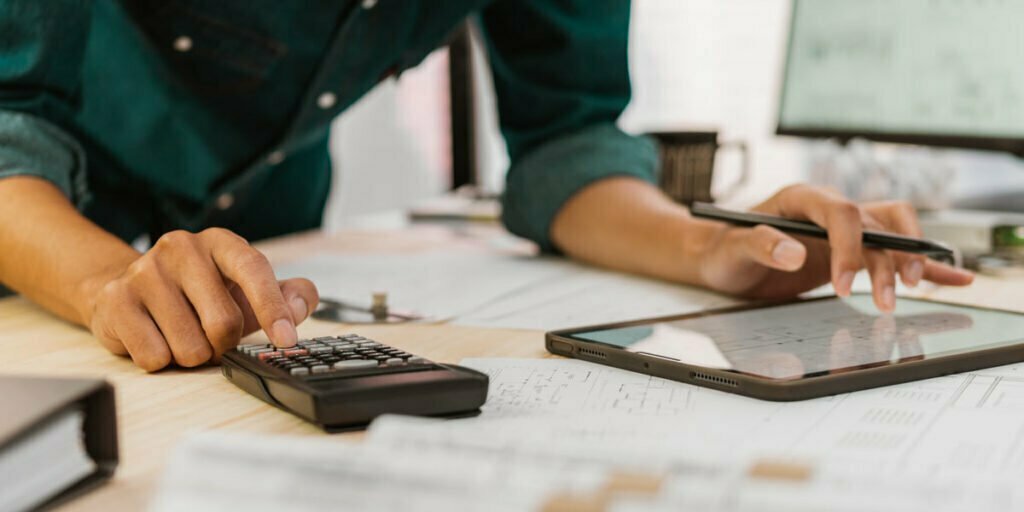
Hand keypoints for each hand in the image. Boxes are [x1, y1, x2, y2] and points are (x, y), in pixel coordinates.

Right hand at [83, 228, 317, 370]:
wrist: (131, 292)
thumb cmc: (201, 295)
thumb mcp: (248, 292)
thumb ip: (288, 296)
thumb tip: (299, 306)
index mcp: (221, 242)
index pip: (254, 270)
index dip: (273, 308)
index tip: (287, 340)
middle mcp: (182, 247)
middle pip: (223, 322)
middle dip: (225, 345)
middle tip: (215, 339)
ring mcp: (145, 271)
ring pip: (189, 347)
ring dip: (192, 356)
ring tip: (181, 335)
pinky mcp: (116, 300)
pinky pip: (154, 356)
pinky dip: (161, 360)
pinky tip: (154, 337)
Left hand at [696, 185, 973, 310]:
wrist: (721, 255)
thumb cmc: (723, 246)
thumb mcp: (731, 247)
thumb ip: (759, 245)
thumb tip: (792, 251)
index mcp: (801, 199)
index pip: (840, 213)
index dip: (848, 248)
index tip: (843, 286)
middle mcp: (828, 209)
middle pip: (874, 224)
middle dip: (889, 257)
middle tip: (889, 296)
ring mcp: (843, 230)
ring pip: (893, 233)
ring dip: (909, 259)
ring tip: (915, 289)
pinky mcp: (851, 251)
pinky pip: (894, 252)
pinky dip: (924, 264)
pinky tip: (953, 277)